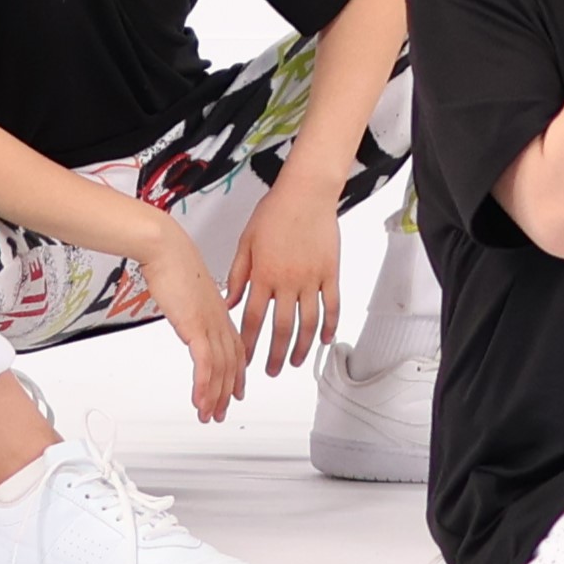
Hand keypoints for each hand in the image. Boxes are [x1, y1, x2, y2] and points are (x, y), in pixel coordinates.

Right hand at [144, 218, 248, 421]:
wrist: (166, 249)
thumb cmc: (174, 264)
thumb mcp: (189, 292)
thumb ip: (194, 309)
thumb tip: (190, 318)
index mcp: (220, 311)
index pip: (236, 349)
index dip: (238, 373)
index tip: (237, 390)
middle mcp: (219, 319)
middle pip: (231, 364)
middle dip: (227, 392)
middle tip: (221, 412)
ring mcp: (209, 323)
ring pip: (220, 368)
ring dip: (214, 396)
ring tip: (209, 414)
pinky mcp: (196, 326)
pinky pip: (205, 363)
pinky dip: (203, 385)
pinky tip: (200, 400)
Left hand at [225, 172, 344, 377]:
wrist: (306, 192)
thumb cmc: (275, 211)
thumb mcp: (246, 242)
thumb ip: (238, 275)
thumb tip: (231, 303)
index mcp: (263, 275)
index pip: (253, 319)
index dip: (249, 344)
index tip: (245, 360)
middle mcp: (287, 281)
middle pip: (281, 328)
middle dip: (274, 354)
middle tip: (270, 371)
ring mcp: (311, 278)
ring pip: (308, 322)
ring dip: (302, 347)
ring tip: (296, 362)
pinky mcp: (330, 273)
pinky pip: (331, 305)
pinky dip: (330, 325)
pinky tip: (325, 339)